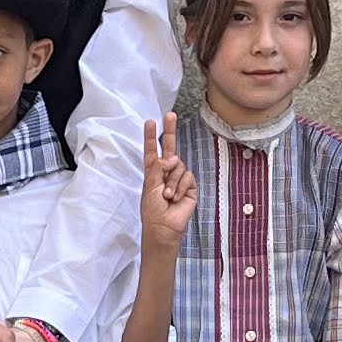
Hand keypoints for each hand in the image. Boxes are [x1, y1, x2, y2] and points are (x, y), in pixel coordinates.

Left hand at [137, 117, 198, 255]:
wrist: (163, 227)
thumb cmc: (153, 210)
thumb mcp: (150, 185)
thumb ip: (159, 168)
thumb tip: (173, 157)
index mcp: (153, 172)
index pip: (152, 151)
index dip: (151, 137)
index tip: (150, 122)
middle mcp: (167, 172)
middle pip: (170, 147)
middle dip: (170, 130)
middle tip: (170, 114)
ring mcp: (179, 179)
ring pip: (179, 166)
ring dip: (172, 181)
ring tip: (167, 196)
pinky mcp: (190, 187)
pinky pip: (187, 177)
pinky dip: (180, 187)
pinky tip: (175, 198)